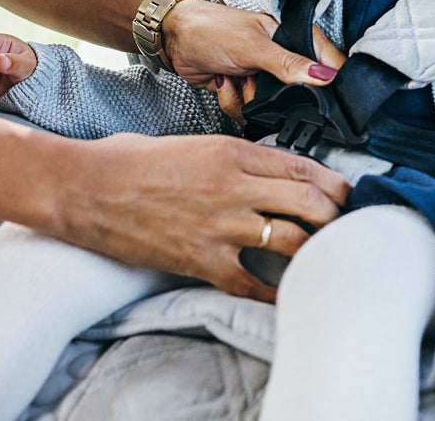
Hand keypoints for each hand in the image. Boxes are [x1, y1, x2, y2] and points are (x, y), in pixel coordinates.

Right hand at [49, 133, 351, 302]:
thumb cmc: (132, 161)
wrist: (85, 188)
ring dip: (318, 250)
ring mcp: (221, 226)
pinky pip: (256, 283)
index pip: (305, 167)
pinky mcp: (202, 261)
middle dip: (339, 217)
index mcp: (234, 151)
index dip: (336, 185)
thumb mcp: (196, 142)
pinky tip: (291, 292)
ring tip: (328, 256)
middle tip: (349, 227)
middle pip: (313, 203)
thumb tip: (271, 174)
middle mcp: (236, 187)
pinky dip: (278, 290)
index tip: (349, 194)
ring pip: (295, 240)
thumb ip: (237, 157)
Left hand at [160, 0, 341, 115]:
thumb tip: (324, 76)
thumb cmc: (212, 28)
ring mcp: (264, 78)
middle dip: (275, 97)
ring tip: (237, 76)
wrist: (175, 38)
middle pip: (300, 95)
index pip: (328, 62)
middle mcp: (283, 59)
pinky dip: (233, 101)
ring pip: (272, 108)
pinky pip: (249, 111)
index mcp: (293, 38)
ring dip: (249, 98)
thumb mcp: (253, 46)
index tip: (323, 97)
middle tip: (257, 80)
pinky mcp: (246, 91)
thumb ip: (288, 64)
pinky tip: (224, 81)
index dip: (331, 81)